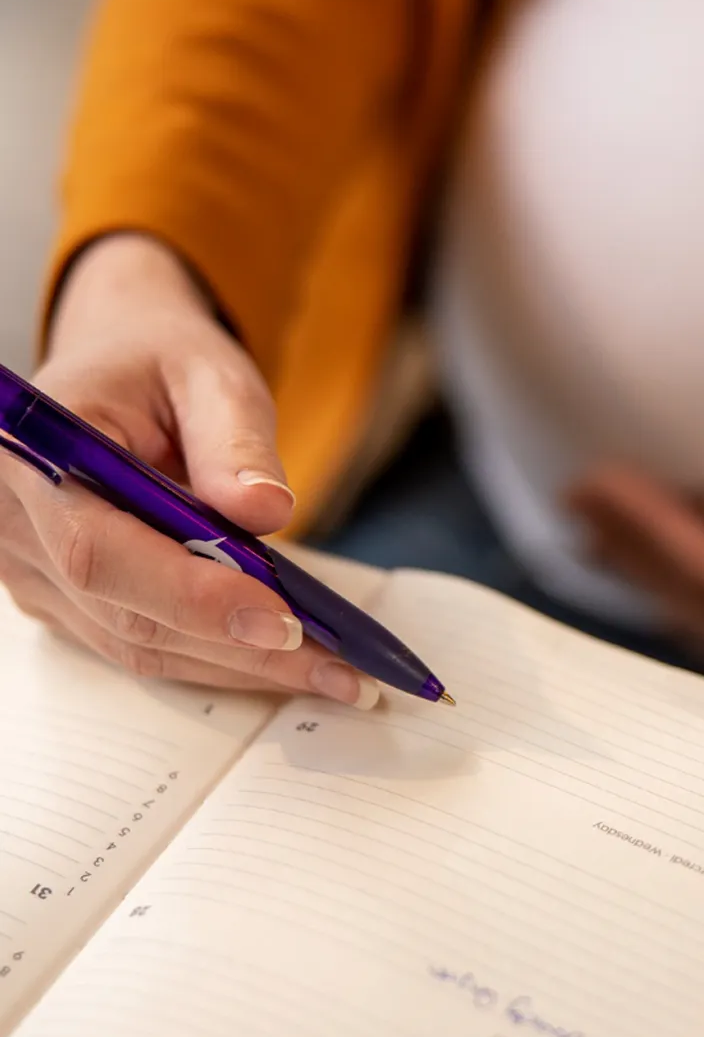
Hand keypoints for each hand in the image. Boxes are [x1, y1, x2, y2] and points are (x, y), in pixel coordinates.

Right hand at [0, 234, 376, 707]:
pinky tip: (291, 661)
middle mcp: (14, 526)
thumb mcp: (210, 375)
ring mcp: (33, 573)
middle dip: (239, 648)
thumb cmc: (160, 362)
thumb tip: (266, 513)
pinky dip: (220, 657)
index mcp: (33, 456)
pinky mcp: (66, 601)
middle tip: (339, 667)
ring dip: (240, 667)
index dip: (192, 597)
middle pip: (125, 613)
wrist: (122, 369)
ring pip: (138, 644)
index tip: (282, 621)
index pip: (100, 550)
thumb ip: (234, 441)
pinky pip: (143, 644)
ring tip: (335, 674)